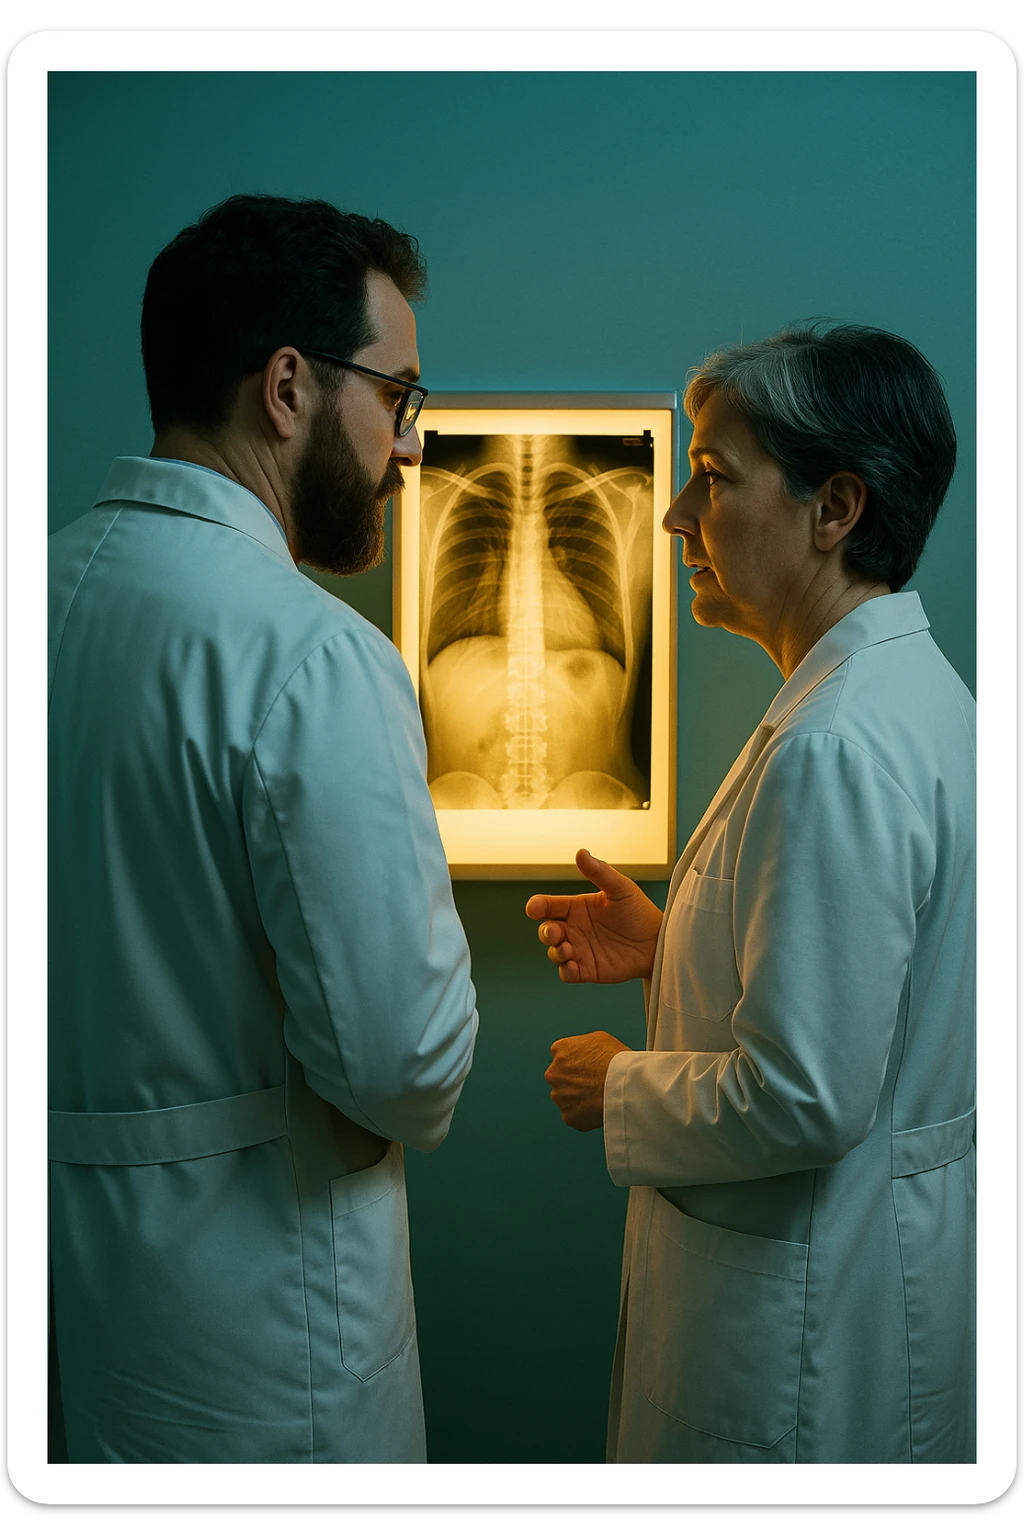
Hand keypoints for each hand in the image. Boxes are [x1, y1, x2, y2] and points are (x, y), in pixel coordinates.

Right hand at [525, 848, 662, 983]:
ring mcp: (579, 950)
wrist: (657, 942)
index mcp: (577, 908)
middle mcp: (574, 929)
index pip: (549, 906)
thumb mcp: (621, 888)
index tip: (534, 908)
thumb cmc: (639, 912)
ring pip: (554, 952)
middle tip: (555, 932)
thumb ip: (600, 872)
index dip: (538, 906)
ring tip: (567, 950)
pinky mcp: (587, 969)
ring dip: (555, 952)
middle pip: (547, 930)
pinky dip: (565, 971)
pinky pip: (567, 973)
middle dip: (545, 932)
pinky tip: (572, 966)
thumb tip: (581, 852)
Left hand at [545, 1031, 631, 1130]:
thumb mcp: (599, 1038)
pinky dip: (584, 1114)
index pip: (561, 1055)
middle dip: (573, 1080)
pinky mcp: (568, 1116)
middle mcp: (554, 1073)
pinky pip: (574, 1115)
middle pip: (560, 1077)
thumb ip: (583, 1045)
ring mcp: (560, 1096)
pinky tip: (598, 1107)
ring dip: (577, 1097)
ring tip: (598, 1095)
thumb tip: (585, 1052)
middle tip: (593, 1082)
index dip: (577, 1061)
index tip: (587, 1066)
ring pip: (565, 1097)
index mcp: (560, 1050)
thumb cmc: (616, 1060)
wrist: (625, 1085)